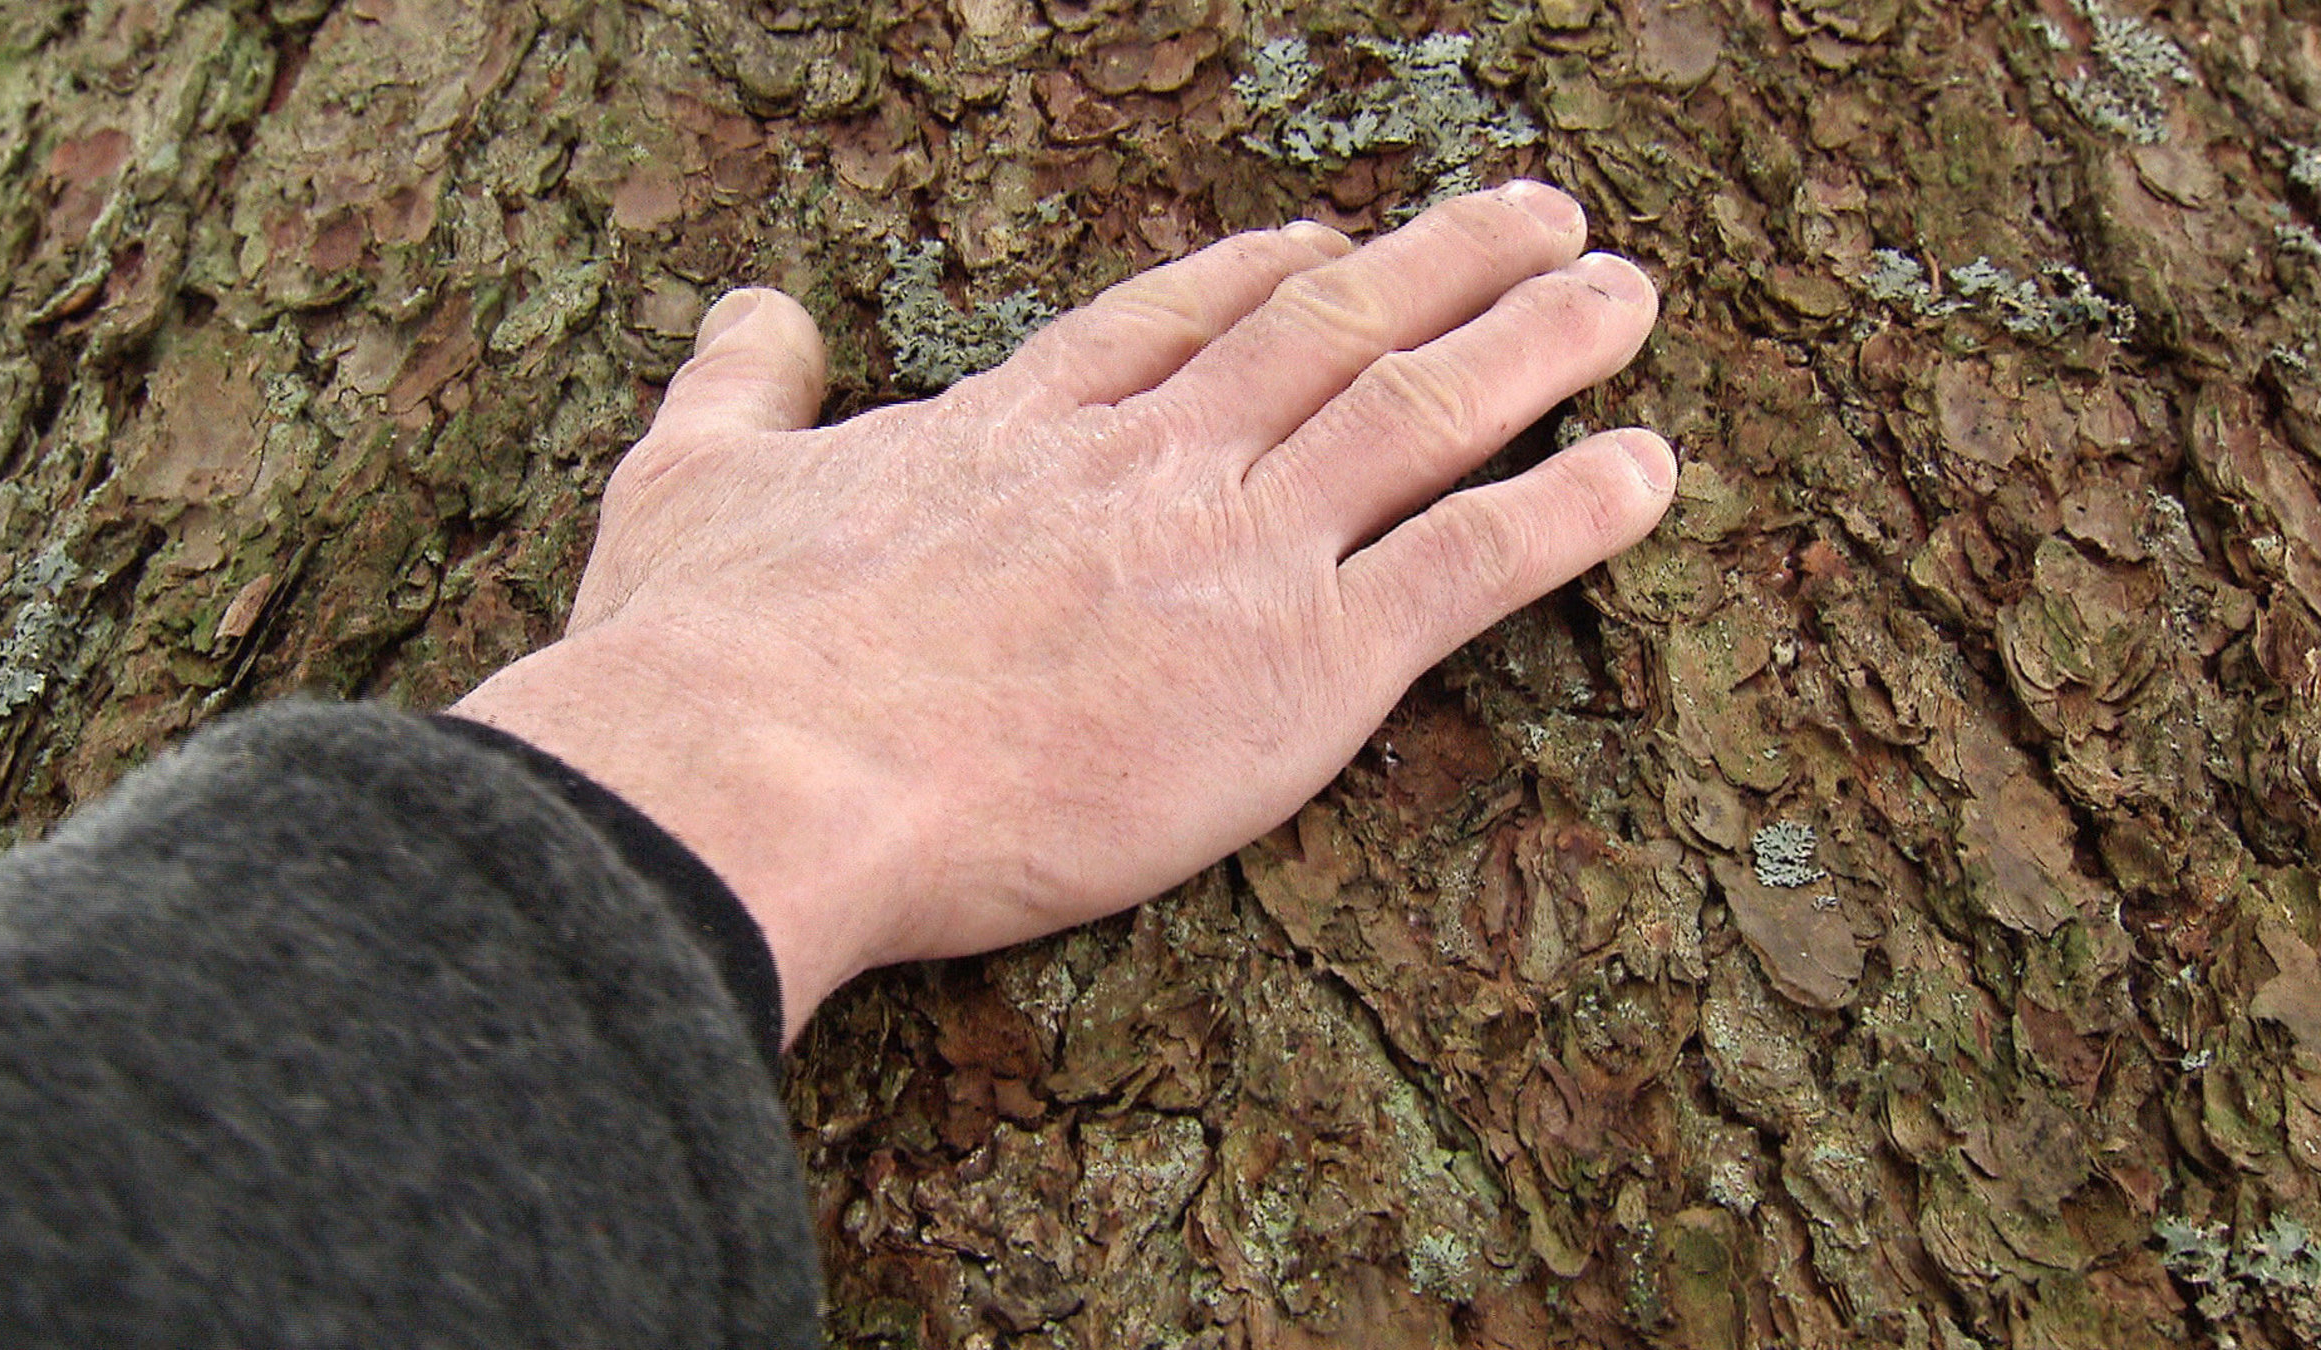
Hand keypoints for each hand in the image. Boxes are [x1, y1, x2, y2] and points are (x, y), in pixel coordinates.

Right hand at [450, 181, 1673, 1041]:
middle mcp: (1155, 460)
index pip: (1178, 319)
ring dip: (1537, 344)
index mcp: (1024, 424)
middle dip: (1445, 264)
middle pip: (1329, 329)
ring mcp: (1238, 549)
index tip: (1333, 243)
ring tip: (1624, 293)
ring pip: (1422, 410)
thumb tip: (751, 311)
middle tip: (1540, 219)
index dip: (1269, 274)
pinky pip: (1474, 563)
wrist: (766, 768)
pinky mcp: (1304, 664)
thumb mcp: (689, 478)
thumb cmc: (710, 651)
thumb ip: (743, 384)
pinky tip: (1647, 469)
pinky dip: (1570, 509)